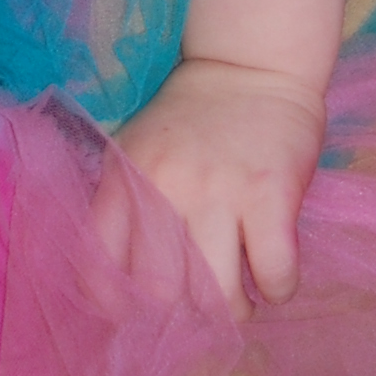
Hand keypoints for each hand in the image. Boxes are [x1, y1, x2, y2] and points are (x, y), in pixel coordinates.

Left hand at [106, 56, 324, 313]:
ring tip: (241, 294)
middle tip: (202, 297)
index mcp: (125, 175)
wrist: (251, 63)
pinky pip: (274, 276)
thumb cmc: (193, 122)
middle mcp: (165, 184)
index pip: (97, 263)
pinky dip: (278, 288)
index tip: (136, 313)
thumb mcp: (139, 150)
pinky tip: (274, 272)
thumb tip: (123, 294)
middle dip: (184, 311)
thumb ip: (127, 207)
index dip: (114, 304)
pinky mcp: (270, 194)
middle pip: (160, 294)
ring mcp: (219, 189)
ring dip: (234, 311)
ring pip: (218, 297)